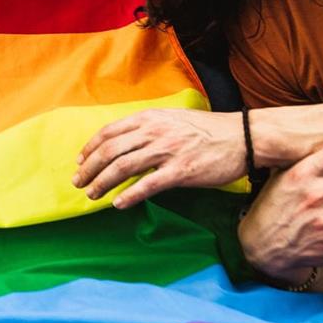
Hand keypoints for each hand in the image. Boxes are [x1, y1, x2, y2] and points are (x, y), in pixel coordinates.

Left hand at [75, 109, 245, 207]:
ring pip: (123, 168)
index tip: (79, 162)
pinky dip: (129, 195)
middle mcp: (154, 132)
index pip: (109, 133)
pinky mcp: (182, 171)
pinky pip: (148, 185)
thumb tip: (123, 142)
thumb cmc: (207, 130)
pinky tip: (118, 204)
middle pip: (110, 151)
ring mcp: (168, 151)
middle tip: (79, 183)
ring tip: (92, 195)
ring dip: (102, 183)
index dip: (89, 149)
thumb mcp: (172, 119)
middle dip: (89, 169)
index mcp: (149, 118)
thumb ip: (147, 128)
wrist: (244, 137)